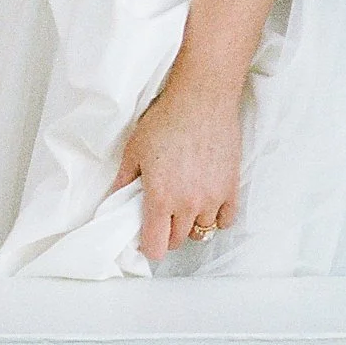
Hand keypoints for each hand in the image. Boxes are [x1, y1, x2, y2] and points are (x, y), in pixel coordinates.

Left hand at [112, 77, 240, 262]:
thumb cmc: (167, 118)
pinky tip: (207, 202)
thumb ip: (123, 181)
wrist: (202, 97)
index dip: (148, 245)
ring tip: (185, 202)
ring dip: (191, 223)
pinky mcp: (231, 187)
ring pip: (201, 232)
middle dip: (167, 231)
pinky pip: (225, 220)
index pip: (155, 248)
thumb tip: (114, 202)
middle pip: (177, 241)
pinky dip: (216, 217)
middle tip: (163, 212)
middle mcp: (188, 204)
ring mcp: (213, 198)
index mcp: (161, 198)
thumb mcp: (135, 149)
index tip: (145, 233)